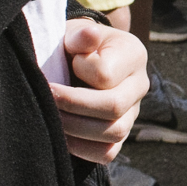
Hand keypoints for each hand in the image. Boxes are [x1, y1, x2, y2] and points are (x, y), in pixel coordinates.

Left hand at [50, 17, 149, 163]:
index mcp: (133, 55)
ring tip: (51, 116)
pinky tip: (61, 135)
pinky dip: (82, 148)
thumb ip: (81, 35)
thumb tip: (89, 36)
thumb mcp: (76, 33)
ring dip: (75, 127)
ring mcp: (132, 113)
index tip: (64, 64)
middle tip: (47, 97)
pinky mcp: (119, 135)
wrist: (78, 59)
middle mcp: (139, 85)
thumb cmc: (75, 45)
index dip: (80, 71)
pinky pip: (107, 152)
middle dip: (74, 106)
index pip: (107, 74)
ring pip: (114, 133)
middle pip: (114, 106)